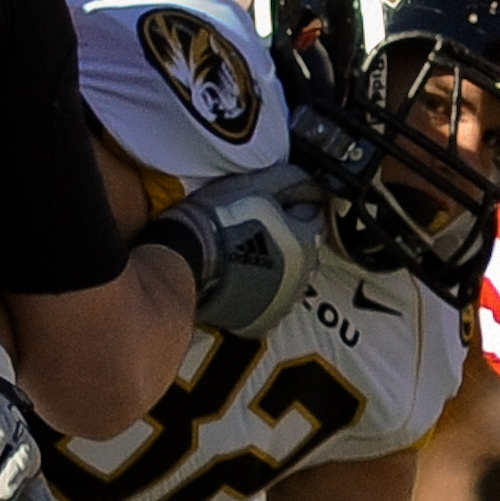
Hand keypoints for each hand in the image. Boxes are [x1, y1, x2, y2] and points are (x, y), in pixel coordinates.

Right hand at [149, 168, 329, 336]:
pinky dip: (262, 293)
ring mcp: (281, 301)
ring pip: (290, 279)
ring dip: (278, 266)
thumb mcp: (256, 183)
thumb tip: (310, 182)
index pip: (316, 215)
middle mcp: (300, 276)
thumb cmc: (215, 221)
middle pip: (306, 250)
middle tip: (261, 227)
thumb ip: (291, 179)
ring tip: (248, 254)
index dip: (298, 204)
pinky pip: (270, 305)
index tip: (280, 203)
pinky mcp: (261, 321)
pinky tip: (243, 279)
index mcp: (303, 240)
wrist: (183, 259)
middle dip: (291, 237)